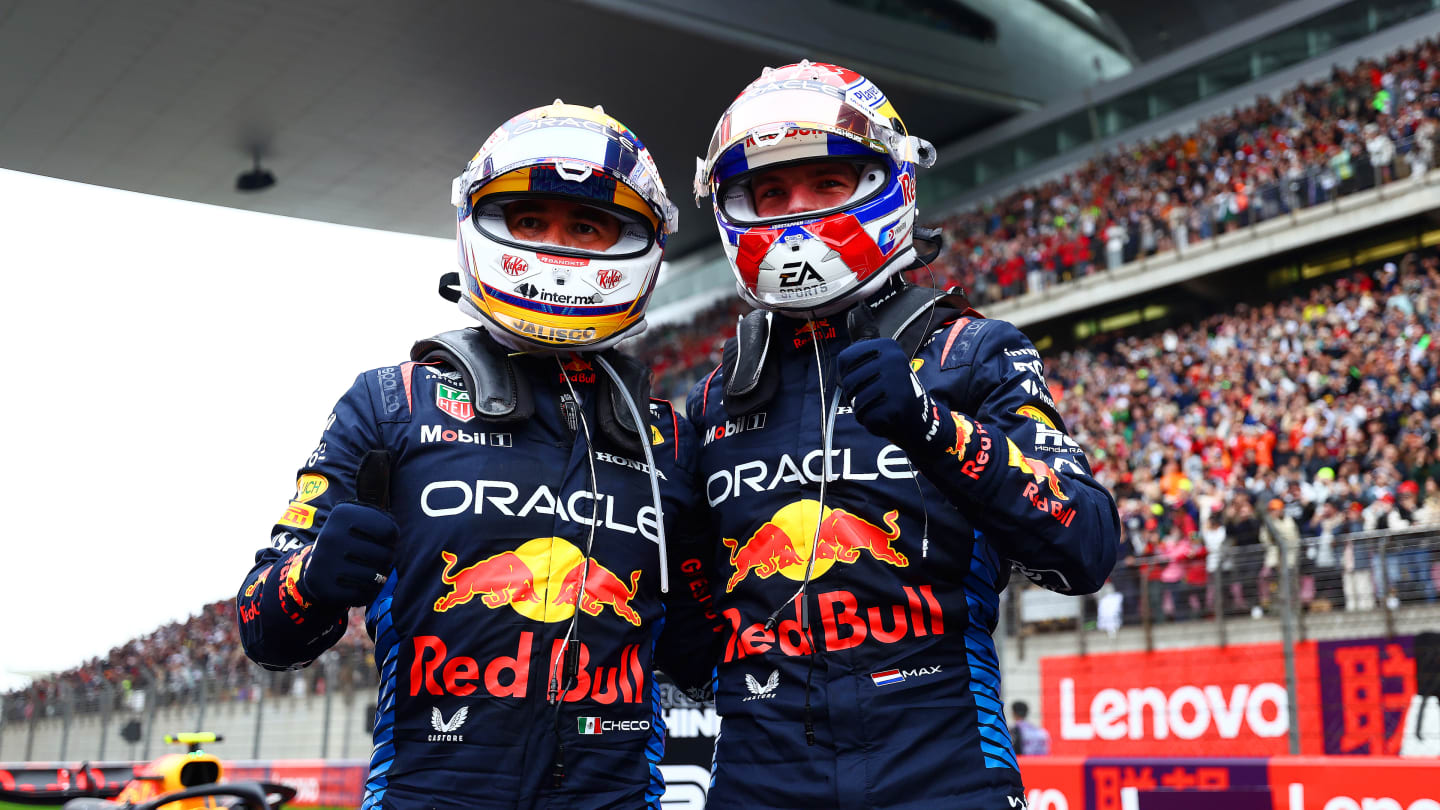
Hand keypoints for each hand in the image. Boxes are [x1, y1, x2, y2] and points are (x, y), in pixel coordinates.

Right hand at [299, 503, 398, 606]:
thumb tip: (392, 538)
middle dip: (387, 561)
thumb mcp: (360, 523)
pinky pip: (362, 595)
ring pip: (374, 577)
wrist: (316, 566)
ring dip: (380, 579)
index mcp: (343, 515)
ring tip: (375, 576)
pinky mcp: (324, 587)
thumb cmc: (349, 543)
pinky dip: (369, 594)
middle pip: (385, 555)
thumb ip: (383, 524)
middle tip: (380, 562)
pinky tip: (363, 587)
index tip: (383, 543)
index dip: (391, 541)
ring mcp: (326, 563)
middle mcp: (332, 536)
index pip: (389, 531)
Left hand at [836, 338, 945, 453]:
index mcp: (886, 347)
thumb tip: (855, 310)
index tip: (865, 377)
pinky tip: (886, 416)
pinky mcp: (894, 409)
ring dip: (864, 409)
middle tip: (876, 395)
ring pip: (856, 401)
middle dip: (856, 394)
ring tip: (881, 405)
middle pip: (849, 382)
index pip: (845, 360)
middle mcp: (892, 362)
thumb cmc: (894, 385)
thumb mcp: (881, 357)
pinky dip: (871, 421)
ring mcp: (894, 385)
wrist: (919, 415)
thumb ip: (865, 336)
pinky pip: (865, 417)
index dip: (848, 374)